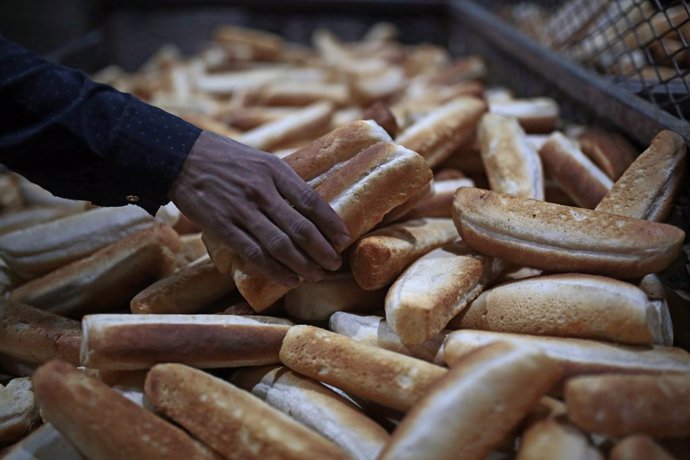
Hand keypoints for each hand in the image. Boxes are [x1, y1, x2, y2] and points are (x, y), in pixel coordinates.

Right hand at [169, 131, 349, 286]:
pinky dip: (274, 270)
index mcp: (275, 171)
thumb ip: (284, 181)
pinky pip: (253, 253)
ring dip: (303, 264)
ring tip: (317, 275)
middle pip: (300, 227)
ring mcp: (241, 210)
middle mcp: (261, 190)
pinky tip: (289, 279)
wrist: (182, 157)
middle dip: (322, 249)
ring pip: (280, 244)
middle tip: (335, 264)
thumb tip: (312, 205)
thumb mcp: (261, 160)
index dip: (331, 223)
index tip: (344, 239)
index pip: (311, 201)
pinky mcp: (222, 226)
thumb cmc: (226, 159)